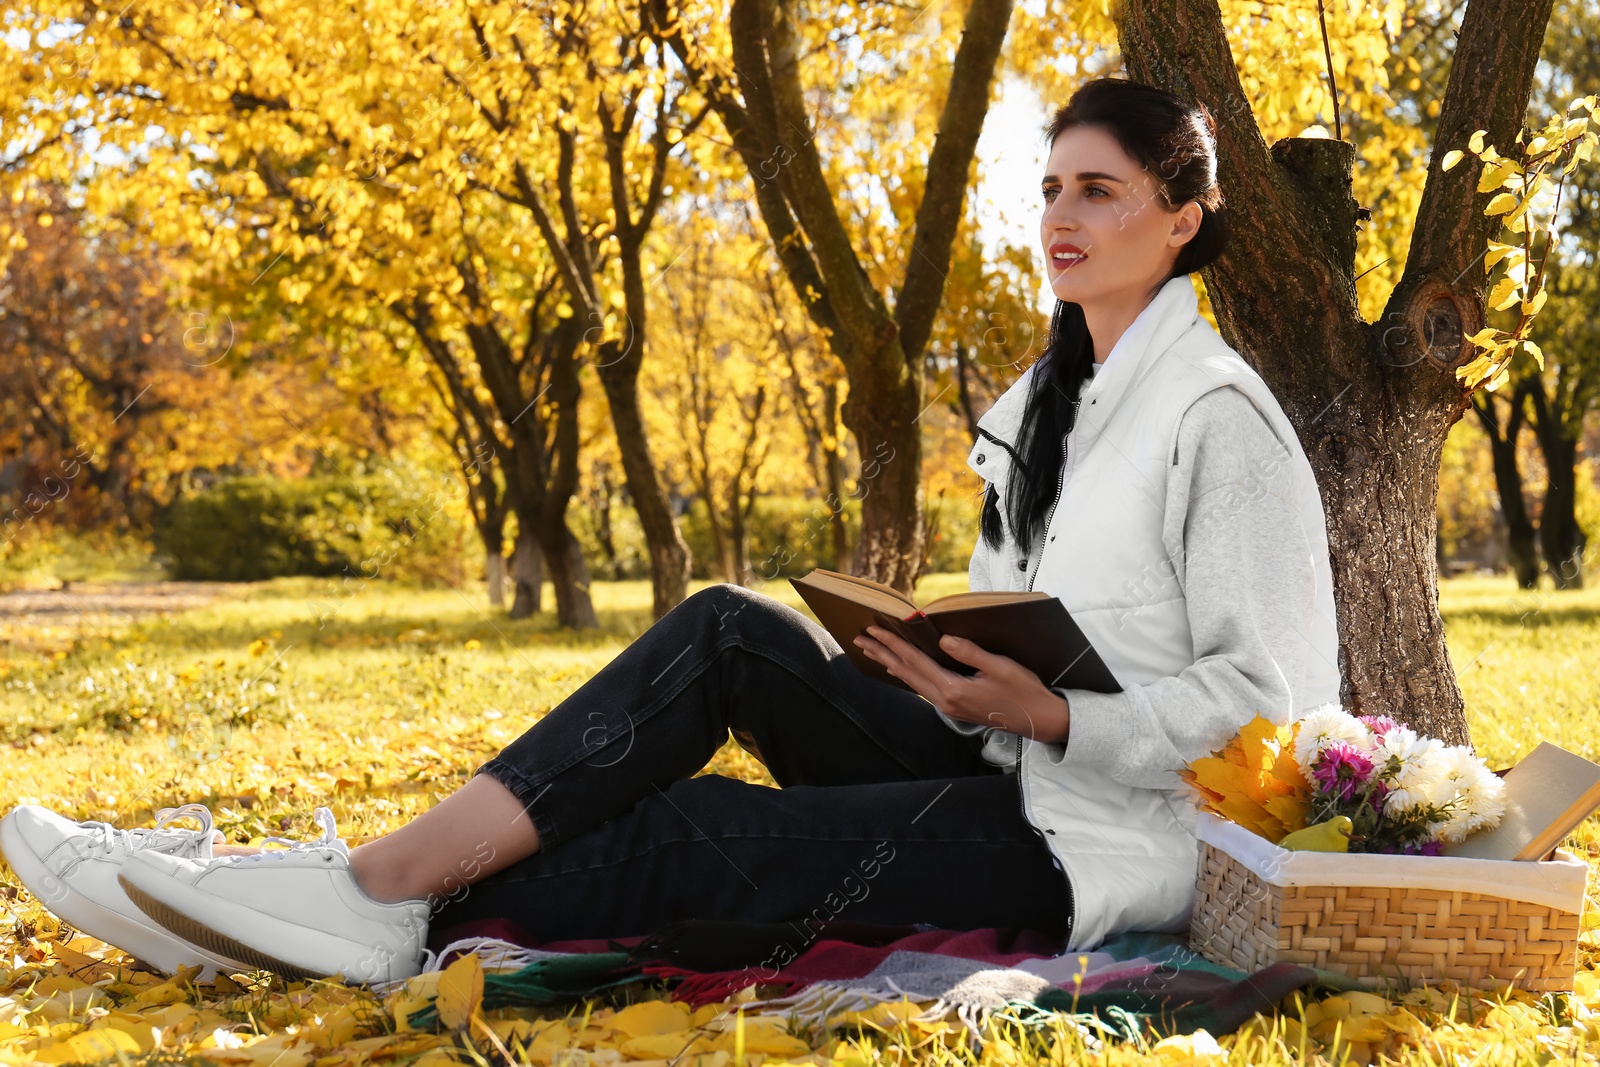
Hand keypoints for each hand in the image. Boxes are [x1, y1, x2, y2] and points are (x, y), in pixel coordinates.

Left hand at [853, 625, 1070, 743]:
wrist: (1038, 720)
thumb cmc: (1023, 691)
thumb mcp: (1000, 666)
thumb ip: (970, 652)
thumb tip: (943, 641)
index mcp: (953, 690)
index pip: (916, 661)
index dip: (893, 643)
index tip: (874, 630)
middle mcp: (945, 701)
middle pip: (906, 673)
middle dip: (882, 653)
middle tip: (860, 638)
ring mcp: (949, 706)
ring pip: (912, 681)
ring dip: (891, 662)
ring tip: (872, 650)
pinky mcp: (954, 706)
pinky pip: (923, 687)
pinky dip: (907, 673)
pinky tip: (900, 667)